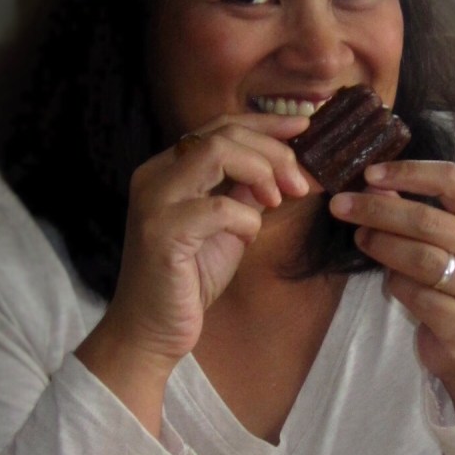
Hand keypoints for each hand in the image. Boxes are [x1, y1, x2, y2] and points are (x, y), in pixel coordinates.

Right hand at [104, 113, 310, 373]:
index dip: (264, 123)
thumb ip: (246, 192)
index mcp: (167, 169)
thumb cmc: (189, 279)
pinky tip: (249, 235)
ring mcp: (154, 201)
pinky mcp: (162, 231)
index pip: (219, 126)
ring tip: (279, 199)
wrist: (151, 332)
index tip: (302, 127)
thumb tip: (283, 165)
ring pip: (216, 152)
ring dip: (261, 170)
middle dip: (272, 150)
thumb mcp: (227, 225)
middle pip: (222, 133)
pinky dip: (246, 217)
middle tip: (298, 182)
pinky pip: (218, 207)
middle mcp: (154, 175)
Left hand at [329, 160, 454, 417]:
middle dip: (378, 210)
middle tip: (341, 206)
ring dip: (382, 245)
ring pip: (422, 258)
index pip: (452, 180)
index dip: (408, 172)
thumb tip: (371, 183)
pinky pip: (419, 296)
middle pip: (428, 220)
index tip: (369, 174)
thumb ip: (411, 208)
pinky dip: (396, 284)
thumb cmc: (454, 275)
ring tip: (359, 238)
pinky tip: (388, 280)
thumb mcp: (442, 237)